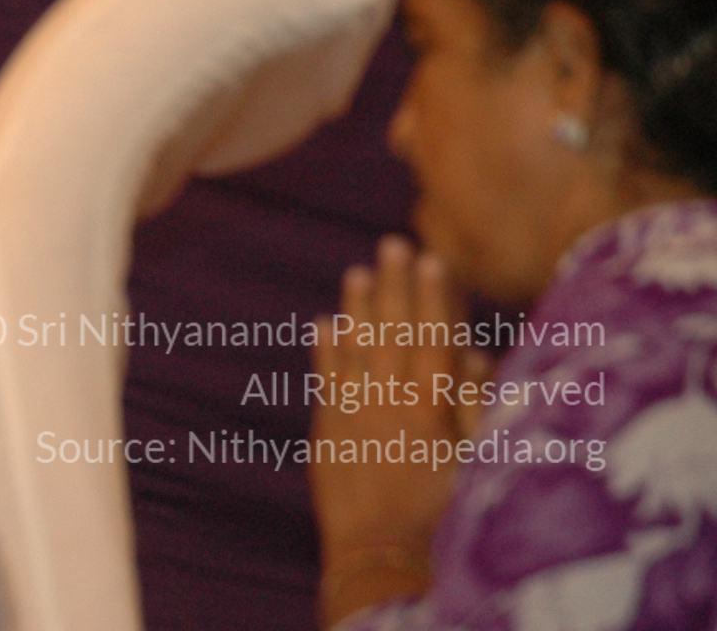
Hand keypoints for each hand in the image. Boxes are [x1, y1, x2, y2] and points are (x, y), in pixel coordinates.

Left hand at [309, 236, 479, 621]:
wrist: (386, 560)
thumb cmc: (445, 519)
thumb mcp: (476, 464)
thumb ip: (477, 407)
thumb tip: (478, 356)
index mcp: (432, 410)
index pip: (434, 339)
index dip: (435, 298)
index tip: (434, 259)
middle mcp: (390, 403)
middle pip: (394, 333)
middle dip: (395, 286)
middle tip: (393, 243)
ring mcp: (354, 415)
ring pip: (356, 349)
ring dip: (358, 308)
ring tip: (359, 270)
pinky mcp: (328, 435)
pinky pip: (326, 381)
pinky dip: (325, 351)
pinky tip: (323, 322)